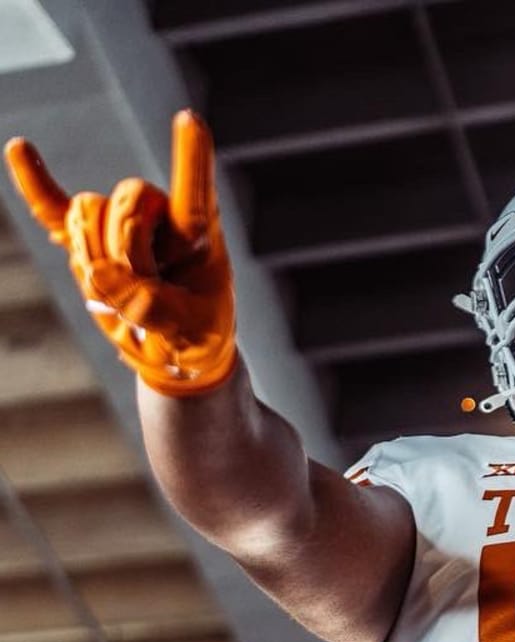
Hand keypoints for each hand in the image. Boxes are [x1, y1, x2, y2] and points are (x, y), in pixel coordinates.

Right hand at [3, 109, 235, 396]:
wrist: (176, 352)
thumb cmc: (197, 336)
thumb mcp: (191, 331)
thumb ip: (150, 306)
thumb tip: (99, 273)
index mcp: (198, 236)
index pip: (193, 194)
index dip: (191, 159)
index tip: (190, 119)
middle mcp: (160, 218)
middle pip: (125, 205)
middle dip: (127, 252)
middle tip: (149, 293)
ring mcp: (122, 227)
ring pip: (88, 215)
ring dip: (96, 259)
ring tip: (124, 292)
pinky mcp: (92, 244)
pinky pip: (56, 210)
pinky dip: (36, 185)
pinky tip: (20, 149)